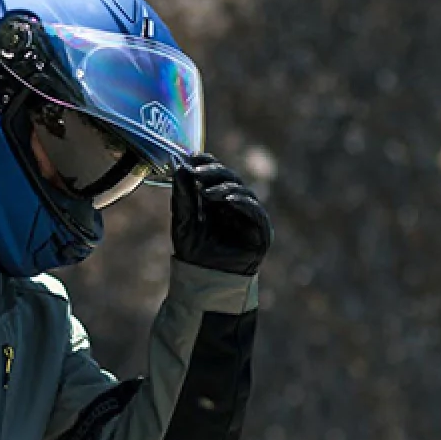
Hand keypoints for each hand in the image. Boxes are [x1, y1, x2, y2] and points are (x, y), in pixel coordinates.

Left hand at [170, 152, 272, 274]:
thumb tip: (179, 165)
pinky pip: (254, 211)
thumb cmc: (194, 253)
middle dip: (213, 173)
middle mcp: (235, 205)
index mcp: (218, 200)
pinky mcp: (261, 230)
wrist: (204, 282)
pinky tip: (226, 200)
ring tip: (205, 192)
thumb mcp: (183, 220)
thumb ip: (182, 196)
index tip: (192, 157)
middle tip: (197, 172)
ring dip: (224, 188)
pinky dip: (241, 202)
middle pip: (230, 178)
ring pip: (242, 191)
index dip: (207, 163)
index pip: (216, 174)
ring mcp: (249, 217)